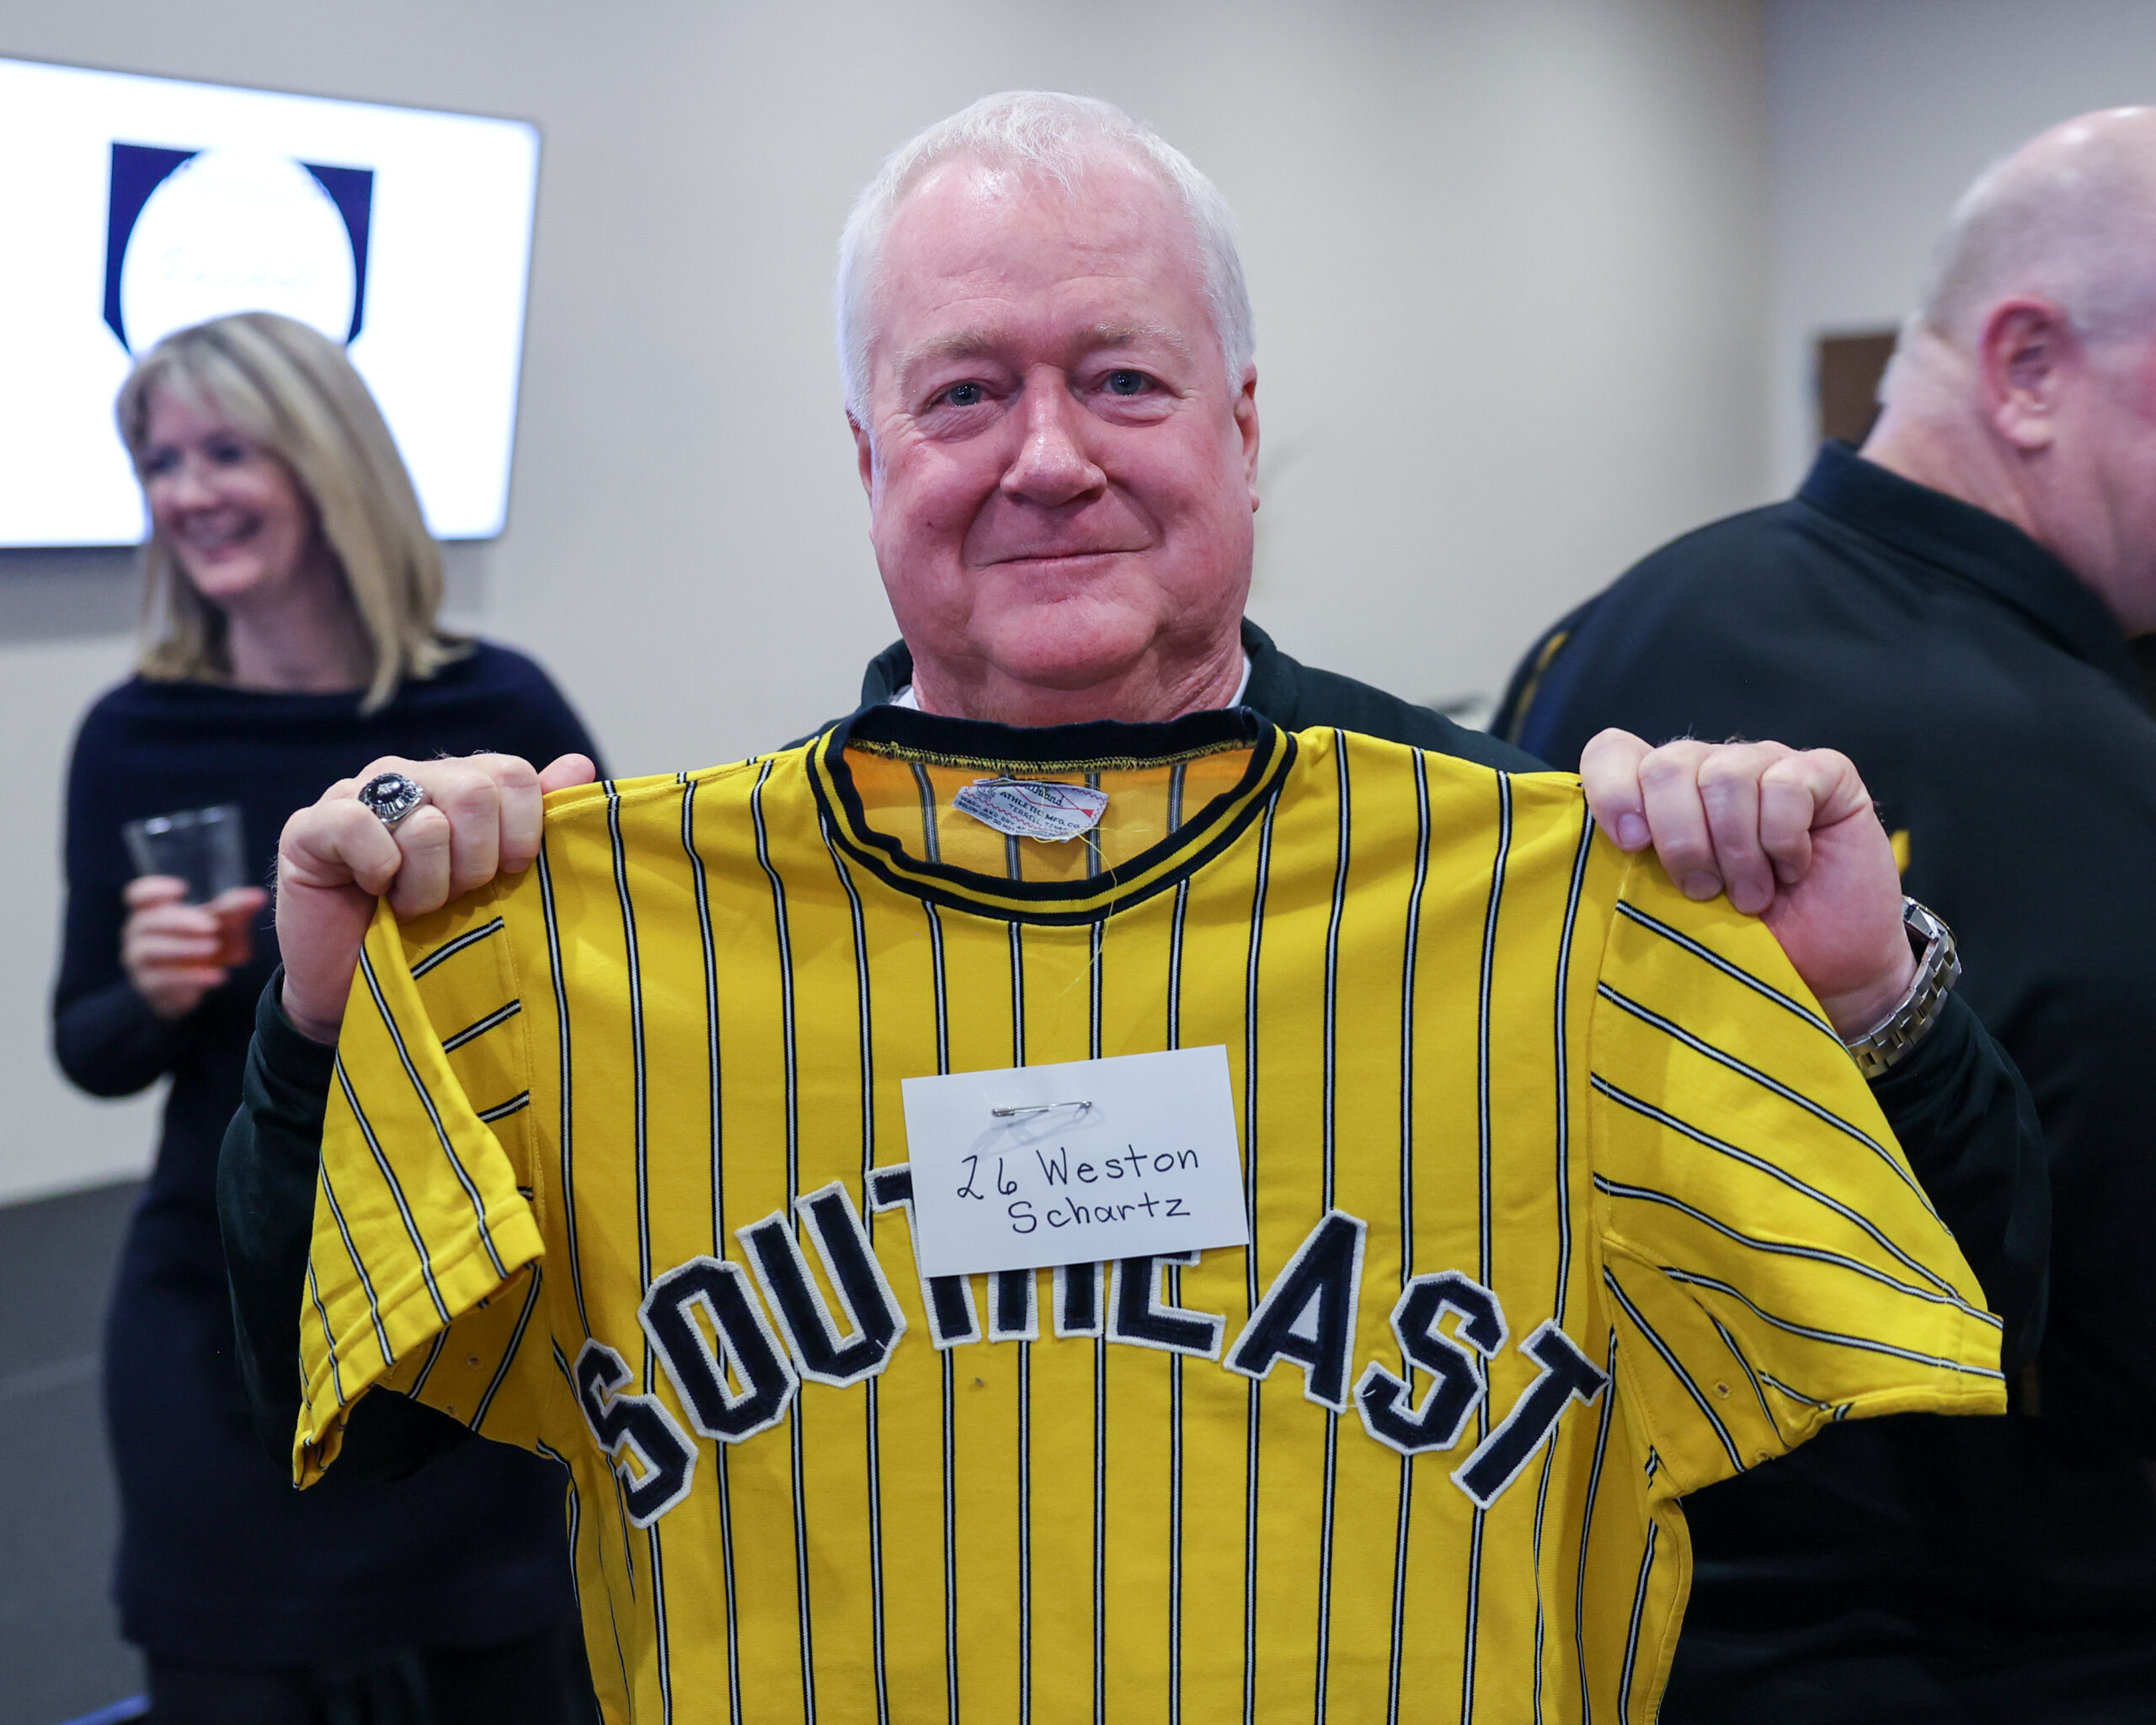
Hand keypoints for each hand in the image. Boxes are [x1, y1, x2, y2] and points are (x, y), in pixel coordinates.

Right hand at [121, 876, 268, 1019]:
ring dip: (182, 948)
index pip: (138, 894)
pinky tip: (217, 976)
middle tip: (211, 926)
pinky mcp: (149, 986)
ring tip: (212, 947)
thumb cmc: (202, 942)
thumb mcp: (219, 924)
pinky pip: (163, 980)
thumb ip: (234, 909)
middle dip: (179, 922)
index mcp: (152, 910)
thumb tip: (259, 897)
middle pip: (147, 921)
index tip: (183, 888)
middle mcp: (139, 933)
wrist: (192, 986)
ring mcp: (139, 960)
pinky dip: (191, 978)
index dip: (154, 890)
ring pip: (150, 950)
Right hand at [276, 752, 596, 1044]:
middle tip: (455, 896)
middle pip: (475, 792)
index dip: (521, 831)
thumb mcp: (499, 882)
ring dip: (428, 884)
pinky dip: (379, 871)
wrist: (362, 990)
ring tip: (411, 906)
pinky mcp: (308, 826)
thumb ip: (535, 820)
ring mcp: (353, 795)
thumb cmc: (438, 936)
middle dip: (477, 863)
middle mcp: (407, 776)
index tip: (510, 874)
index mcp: (457, 782)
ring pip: (426, 821)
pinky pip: (359, 827)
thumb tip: (580, 764)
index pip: (512, 774)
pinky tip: (372, 892)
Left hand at [1579, 731, 1914, 1036]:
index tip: (1630, 846)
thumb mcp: (1671, 911)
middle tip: (1701, 892)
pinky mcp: (1823, 774)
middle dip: (1680, 838)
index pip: (1612, 753)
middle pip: (1667, 765)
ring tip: (1751, 897)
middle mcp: (1708, 769)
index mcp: (1659, 795)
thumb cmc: (1741, 944)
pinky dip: (1784, 838)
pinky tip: (1793, 870)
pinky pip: (1786, 784)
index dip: (1612, 790)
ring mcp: (1766, 764)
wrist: (1828, 972)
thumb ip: (1633, 870)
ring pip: (1725, 775)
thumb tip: (1603, 847)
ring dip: (1737, 850)